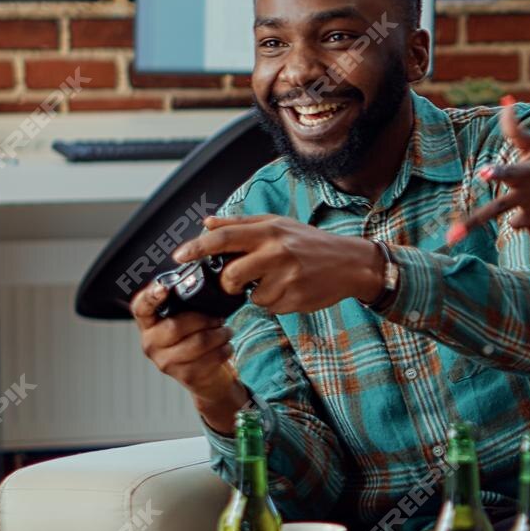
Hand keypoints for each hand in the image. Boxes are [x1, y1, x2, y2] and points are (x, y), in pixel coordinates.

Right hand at [131, 280, 246, 433]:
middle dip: (205, 319)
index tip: (164, 287)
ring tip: (226, 332)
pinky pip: (210, 358)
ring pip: (198, 343)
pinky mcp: (185, 375)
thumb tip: (201, 282)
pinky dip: (224, 349)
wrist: (206, 377)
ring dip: (219, 334)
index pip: (141, 308)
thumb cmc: (196, 340)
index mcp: (149, 324)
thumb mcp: (186, 320)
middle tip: (219, 318)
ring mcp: (166, 362)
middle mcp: (151, 344)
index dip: (150, 297)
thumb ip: (186, 304)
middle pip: (176, 326)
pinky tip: (226, 346)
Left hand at [175, 214, 387, 314]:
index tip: (178, 257)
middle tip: (236, 282)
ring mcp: (287, 278)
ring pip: (250, 296)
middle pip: (231, 275)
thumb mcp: (278, 225)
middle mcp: (277, 253)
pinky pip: (269, 306)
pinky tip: (290, 289)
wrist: (352, 263)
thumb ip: (240, 224)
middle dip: (227, 283)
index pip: (223, 238)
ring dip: (256, 293)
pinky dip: (273, 301)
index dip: (196, 248)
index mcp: (269, 231)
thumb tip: (206, 223)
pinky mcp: (295, 299)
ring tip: (276, 281)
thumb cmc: (310, 242)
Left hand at [453, 100, 529, 241]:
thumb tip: (506, 100)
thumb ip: (515, 129)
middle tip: (453, 236)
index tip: (484, 173)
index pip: (510, 172)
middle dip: (474, 221)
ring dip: (520, 216)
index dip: (497, 173)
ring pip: (516, 223)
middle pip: (499, 209)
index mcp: (529, 170)